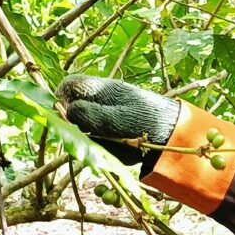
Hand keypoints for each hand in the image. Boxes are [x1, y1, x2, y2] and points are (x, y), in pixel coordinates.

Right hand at [57, 75, 180, 168]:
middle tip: (98, 136)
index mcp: (101, 89)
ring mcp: (103, 117)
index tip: (68, 118)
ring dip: (95, 141)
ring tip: (118, 143)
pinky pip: (97, 142)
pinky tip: (122, 149)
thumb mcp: (118, 118)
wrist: (172, 135)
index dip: (62, 99)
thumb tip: (67, 111)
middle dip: (80, 127)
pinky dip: (106, 149)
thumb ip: (91, 115)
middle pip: (73, 111)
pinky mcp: (109, 132)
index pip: (70, 85)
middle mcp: (99, 101)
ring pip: (83, 129)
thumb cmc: (147, 120)